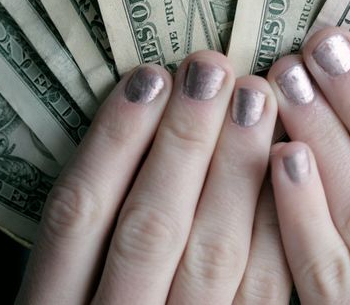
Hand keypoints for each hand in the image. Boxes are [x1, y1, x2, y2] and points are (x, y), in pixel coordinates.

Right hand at [16, 51, 292, 303]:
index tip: (148, 76)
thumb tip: (143, 108)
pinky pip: (264, 293)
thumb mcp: (62, 293)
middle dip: (185, 142)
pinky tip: (288, 168)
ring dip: (236, 173)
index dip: (113, 141)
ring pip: (212, 258)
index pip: (77, 215)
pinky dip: (276, 228)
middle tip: (214, 67)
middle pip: (149, 227)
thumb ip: (87, 231)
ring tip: (257, 99)